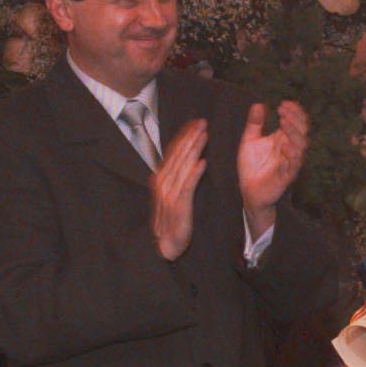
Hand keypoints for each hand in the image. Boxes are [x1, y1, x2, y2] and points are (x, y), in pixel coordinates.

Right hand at [152, 118, 207, 259]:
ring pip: (182, 166)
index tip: (195, 123)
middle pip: (177, 154)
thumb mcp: (172, 195)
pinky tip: (202, 162)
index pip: (172, 152)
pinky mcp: (178, 205)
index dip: (184, 136)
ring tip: (204, 135)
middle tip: (203, 122)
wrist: (165, 244)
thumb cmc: (171, 220)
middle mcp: (162, 182)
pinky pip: (187, 186)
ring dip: (193, 149)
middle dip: (190, 137)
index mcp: (160, 178)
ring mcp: (169, 193)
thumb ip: (178, 178)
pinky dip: (194, 173)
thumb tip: (188, 160)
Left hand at [238, 101, 309, 236]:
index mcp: (284, 140)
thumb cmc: (252, 166)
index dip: (294, 112)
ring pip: (301, 147)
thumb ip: (254, 124)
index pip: (297, 123)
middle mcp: (290, 150)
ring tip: (284, 122)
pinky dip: (291, 155)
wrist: (248, 190)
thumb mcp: (250, 141)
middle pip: (302, 132)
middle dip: (295, 119)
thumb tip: (258, 104)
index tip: (283, 103)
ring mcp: (289, 163)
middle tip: (282, 110)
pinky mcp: (285, 177)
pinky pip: (293, 166)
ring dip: (294, 133)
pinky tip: (285, 145)